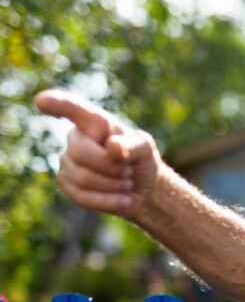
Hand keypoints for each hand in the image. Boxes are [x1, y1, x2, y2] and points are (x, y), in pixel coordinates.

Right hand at [35, 90, 161, 218]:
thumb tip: (113, 147)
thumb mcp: (145, 148)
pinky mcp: (66, 183)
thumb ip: (134, 145)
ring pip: (82, 177)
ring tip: (127, 182)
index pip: (73, 109)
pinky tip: (123, 199)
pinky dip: (108, 201)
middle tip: (129, 171)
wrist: (143, 188)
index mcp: (94, 122)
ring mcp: (68, 161)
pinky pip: (81, 196)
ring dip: (114, 185)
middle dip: (111, 166)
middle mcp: (76, 138)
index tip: (42, 100)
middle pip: (81, 152)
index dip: (58, 104)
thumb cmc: (141, 160)